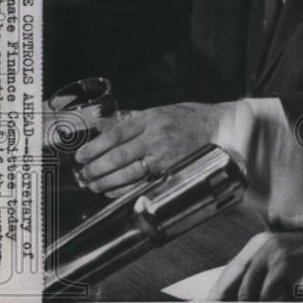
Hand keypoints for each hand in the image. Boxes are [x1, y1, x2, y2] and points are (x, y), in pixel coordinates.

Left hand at [75, 102, 232, 194]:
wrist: (221, 127)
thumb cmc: (192, 118)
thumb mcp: (162, 110)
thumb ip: (134, 119)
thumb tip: (105, 126)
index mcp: (151, 118)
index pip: (115, 134)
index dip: (94, 147)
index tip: (80, 156)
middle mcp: (156, 136)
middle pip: (118, 155)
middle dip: (97, 168)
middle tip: (85, 175)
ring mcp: (165, 155)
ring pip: (128, 172)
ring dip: (107, 181)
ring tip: (95, 185)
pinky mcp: (173, 170)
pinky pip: (143, 183)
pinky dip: (125, 190)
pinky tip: (114, 192)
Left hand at [208, 231, 302, 300]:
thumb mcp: (292, 269)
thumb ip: (268, 280)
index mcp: (262, 243)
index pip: (230, 273)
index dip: (219, 295)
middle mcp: (263, 244)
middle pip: (230, 281)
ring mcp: (272, 252)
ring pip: (245, 293)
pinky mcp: (284, 265)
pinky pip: (264, 297)